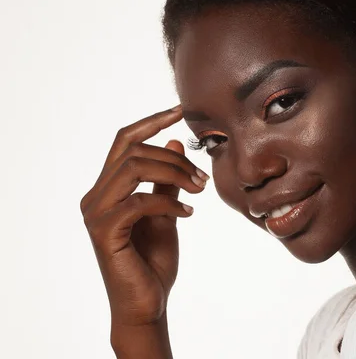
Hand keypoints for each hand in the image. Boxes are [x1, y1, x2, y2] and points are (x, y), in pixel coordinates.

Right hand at [80, 104, 208, 326]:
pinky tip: (187, 216)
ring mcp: (96, 213)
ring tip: (198, 192)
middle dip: (175, 159)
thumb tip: (174, 143)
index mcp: (108, 187)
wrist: (146, 302)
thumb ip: (166, 181)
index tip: (180, 111)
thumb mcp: (166, 212)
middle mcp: (95, 195)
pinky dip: (169, 204)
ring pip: (134, 169)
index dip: (152, 121)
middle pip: (134, 151)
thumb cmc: (153, 259)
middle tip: (202, 179)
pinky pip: (139, 201)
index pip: (125, 140)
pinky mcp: (104, 231)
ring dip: (174, 175)